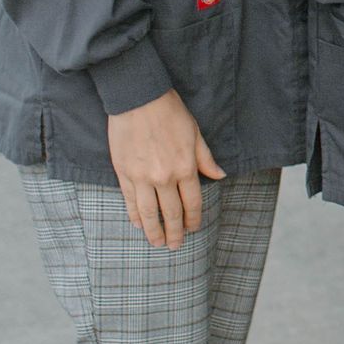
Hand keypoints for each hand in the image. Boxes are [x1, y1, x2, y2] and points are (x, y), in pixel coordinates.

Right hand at [107, 89, 224, 247]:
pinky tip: (138, 224)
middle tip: (175, 246)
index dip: (194, 219)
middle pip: (171, 213)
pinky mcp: (123, 173)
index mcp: (185, 168)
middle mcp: (164, 178)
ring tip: (157, 243)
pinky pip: (129, 201)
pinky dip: (134, 215)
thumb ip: (205, 158)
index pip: (192, 203)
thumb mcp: (195, 133)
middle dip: (175, 232)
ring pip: (149, 213)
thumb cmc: (170, 112)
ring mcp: (141, 177)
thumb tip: (220, 176)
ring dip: (154, 231)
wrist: (138, 97)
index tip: (193, 229)